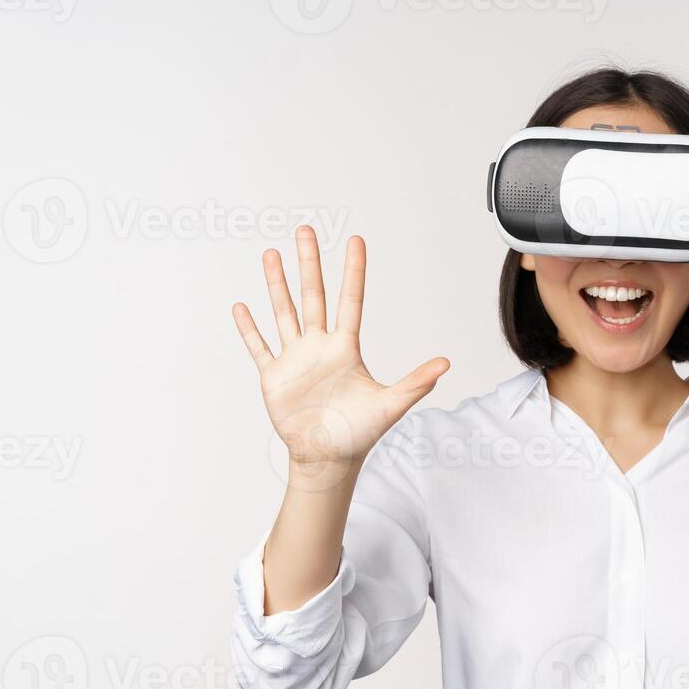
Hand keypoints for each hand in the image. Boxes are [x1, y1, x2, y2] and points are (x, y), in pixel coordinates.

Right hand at [232, 227, 448, 470]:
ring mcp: (295, 359)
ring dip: (276, 284)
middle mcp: (319, 346)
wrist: (328, 458)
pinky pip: (260, 347)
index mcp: (346, 348)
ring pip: (284, 312)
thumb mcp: (390, 405)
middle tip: (305, 230)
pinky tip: (241, 307)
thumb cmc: (359, 434)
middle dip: (308, 263)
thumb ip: (416, 383)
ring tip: (271, 254)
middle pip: (312, 296)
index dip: (353, 271)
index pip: (350, 300)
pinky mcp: (274, 376)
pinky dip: (250, 329)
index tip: (356, 241)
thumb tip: (446, 364)